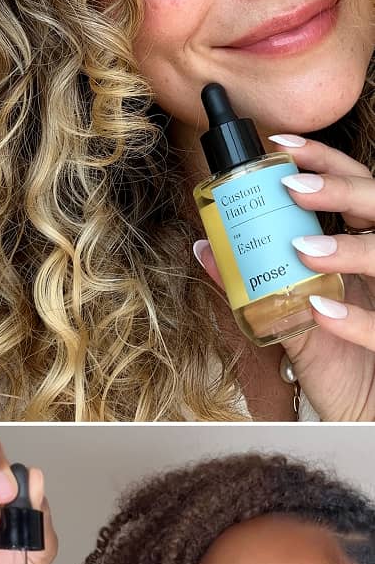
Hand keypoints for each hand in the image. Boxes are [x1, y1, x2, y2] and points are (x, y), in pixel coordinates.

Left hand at [194, 134, 374, 419]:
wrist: (366, 417)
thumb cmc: (340, 364)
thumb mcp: (295, 322)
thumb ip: (256, 285)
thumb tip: (205, 249)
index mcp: (368, 253)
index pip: (358, 190)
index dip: (326, 163)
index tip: (281, 146)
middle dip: (339, 189)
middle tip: (291, 186)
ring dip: (348, 248)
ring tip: (302, 249)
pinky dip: (355, 320)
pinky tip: (321, 312)